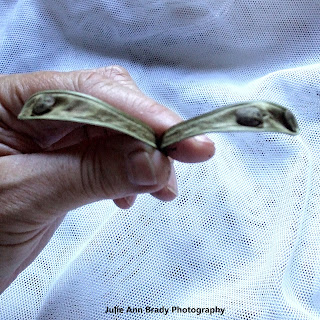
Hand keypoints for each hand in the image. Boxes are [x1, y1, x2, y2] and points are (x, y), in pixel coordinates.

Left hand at [0, 66, 214, 292]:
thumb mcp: (29, 197)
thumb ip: (92, 173)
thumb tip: (153, 162)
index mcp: (13, 101)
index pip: (93, 92)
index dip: (143, 114)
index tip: (183, 138)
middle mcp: (36, 111)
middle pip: (111, 106)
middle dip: (152, 133)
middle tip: (188, 157)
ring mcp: (54, 135)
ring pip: (116, 132)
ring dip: (146, 156)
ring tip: (163, 186)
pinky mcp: (67, 159)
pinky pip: (109, 154)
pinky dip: (130, 172)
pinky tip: (132, 193)